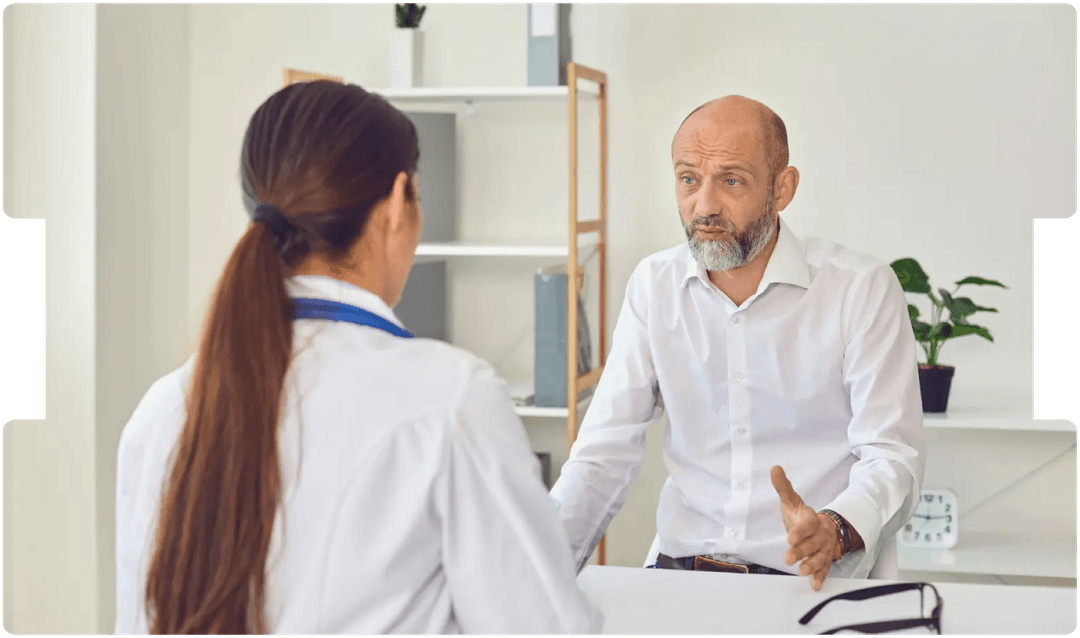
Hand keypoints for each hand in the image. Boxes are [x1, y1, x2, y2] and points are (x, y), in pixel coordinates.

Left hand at [770, 465, 840, 590]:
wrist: (824, 528)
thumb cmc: (803, 516)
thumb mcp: (792, 501)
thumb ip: (783, 487)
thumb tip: (774, 468)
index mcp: (811, 520)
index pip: (807, 525)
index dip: (800, 532)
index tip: (790, 538)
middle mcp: (819, 535)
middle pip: (812, 543)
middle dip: (801, 551)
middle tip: (789, 559)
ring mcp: (823, 549)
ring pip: (819, 557)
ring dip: (811, 565)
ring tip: (802, 571)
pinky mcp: (824, 560)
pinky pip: (824, 569)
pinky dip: (820, 577)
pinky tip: (814, 584)